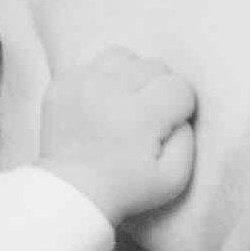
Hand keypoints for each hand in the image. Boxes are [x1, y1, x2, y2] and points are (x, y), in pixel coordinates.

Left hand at [35, 47, 197, 227]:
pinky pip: (92, 63)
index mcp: (140, 115)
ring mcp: (82, 84)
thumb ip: (188, 140)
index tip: (167, 126)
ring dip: (130, 75)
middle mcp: (110, 91)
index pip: (179, 86)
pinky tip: (100, 103)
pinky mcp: (62, 83)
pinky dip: (102, 79)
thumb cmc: (125, 190)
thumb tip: (180, 113)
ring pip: (123, 56)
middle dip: (158, 89)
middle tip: (147, 117)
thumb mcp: (173, 179)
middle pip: (154, 66)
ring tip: (125, 102)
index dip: (180, 107)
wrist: (70, 193)